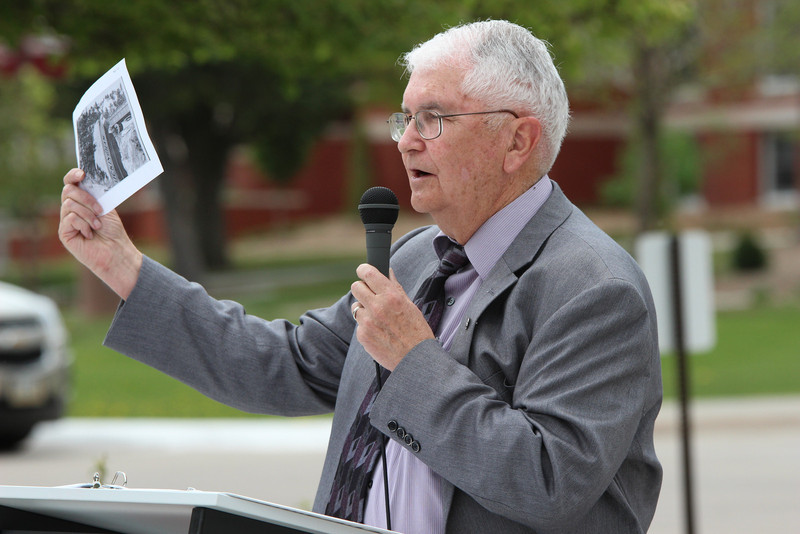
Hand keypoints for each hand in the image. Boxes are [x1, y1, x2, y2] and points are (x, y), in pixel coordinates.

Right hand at [59, 168, 141, 298]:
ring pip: (69, 204)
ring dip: (88, 214)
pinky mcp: (64, 233)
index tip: (82, 174)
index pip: (70, 183)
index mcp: (81, 200)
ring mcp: (66, 221)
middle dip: (86, 198)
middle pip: (68, 191)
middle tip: (100, 210)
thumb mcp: (106, 207)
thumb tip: (87, 179)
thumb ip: (95, 195)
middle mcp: (71, 209)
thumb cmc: (113, 231)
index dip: (73, 176)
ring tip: (97, 226)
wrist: (116, 251)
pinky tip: (90, 234)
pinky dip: (83, 224)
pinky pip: (70, 218)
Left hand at [350, 264, 434, 369]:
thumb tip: (387, 272)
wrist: (415, 359)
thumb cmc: (417, 332)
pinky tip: (379, 332)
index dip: (363, 269)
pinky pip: (359, 324)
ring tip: (378, 318)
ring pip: (356, 307)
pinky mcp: (362, 335)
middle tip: (370, 294)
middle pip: (356, 287)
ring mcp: (367, 322)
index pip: (368, 273)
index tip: (362, 270)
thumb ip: (395, 288)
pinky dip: (366, 326)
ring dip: (364, 309)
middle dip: (362, 288)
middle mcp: (377, 307)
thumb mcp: (410, 305)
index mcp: (391, 296)